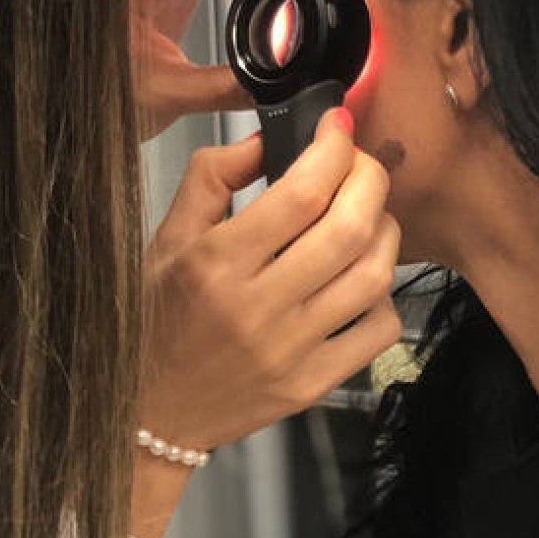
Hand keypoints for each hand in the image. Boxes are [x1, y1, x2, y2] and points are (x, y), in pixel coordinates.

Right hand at [136, 109, 401, 455]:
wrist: (153, 411)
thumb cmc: (158, 321)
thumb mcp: (167, 239)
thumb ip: (212, 177)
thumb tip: (269, 137)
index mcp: (216, 264)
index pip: (301, 193)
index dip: (333, 147)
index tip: (337, 126)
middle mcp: (257, 308)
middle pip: (350, 227)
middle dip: (370, 178)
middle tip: (360, 164)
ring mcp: (291, 350)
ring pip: (374, 274)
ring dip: (385, 230)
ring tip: (366, 216)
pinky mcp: (314, 383)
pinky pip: (379, 328)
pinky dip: (384, 293)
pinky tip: (360, 277)